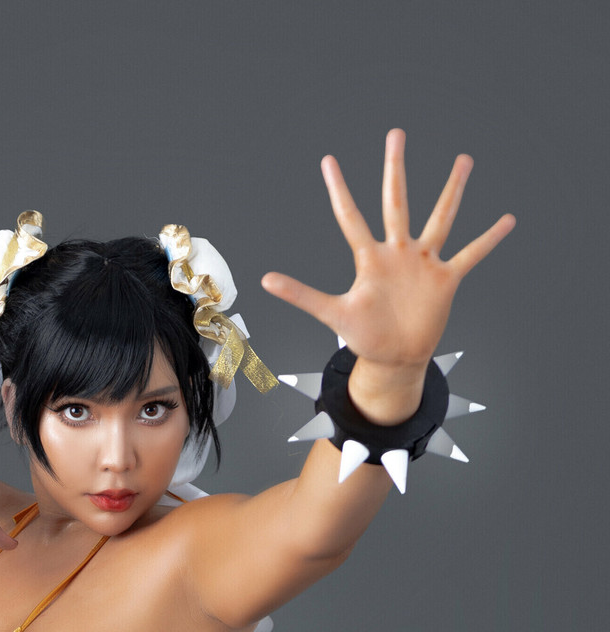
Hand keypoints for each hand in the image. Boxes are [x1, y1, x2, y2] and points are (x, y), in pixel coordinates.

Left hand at [260, 130, 515, 375]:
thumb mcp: (333, 315)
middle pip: (396, 201)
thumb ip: (302, 295)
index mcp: (370, 259)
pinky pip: (471, 254)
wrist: (395, 358)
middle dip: (394, 168)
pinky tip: (507, 220)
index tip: (328, 160)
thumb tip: (263, 280)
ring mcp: (423, 263)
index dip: (339, 190)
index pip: (351, 217)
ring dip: (451, 190)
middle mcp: (397, 252)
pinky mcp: (445, 279)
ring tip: (463, 160)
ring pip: (440, 217)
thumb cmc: (365, 336)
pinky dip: (488, 239)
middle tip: (395, 133)